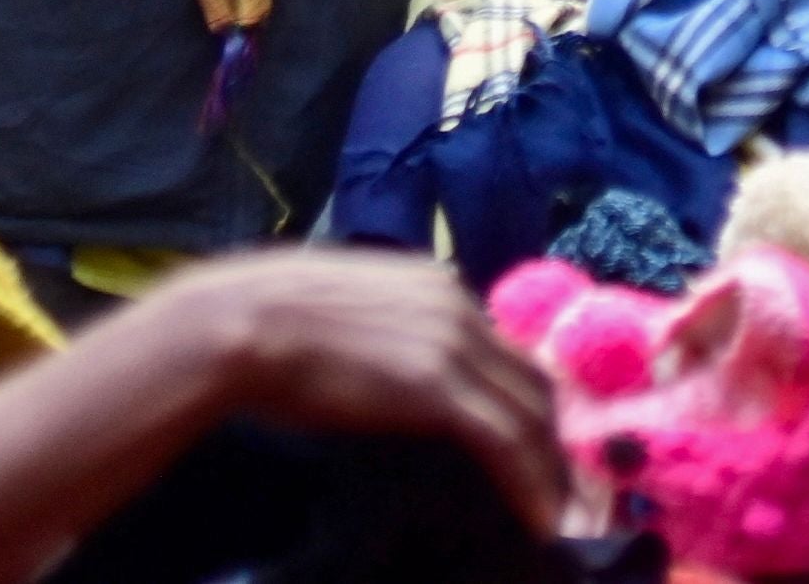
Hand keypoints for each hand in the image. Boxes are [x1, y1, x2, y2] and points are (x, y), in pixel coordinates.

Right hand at [163, 249, 566, 539]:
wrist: (241, 323)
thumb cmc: (270, 322)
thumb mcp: (349, 313)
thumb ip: (388, 331)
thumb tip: (392, 370)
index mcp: (438, 286)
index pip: (505, 350)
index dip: (528, 402)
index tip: (538, 446)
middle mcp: (460, 306)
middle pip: (531, 380)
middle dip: (555, 440)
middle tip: (567, 491)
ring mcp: (454, 343)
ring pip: (529, 413)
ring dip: (553, 472)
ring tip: (565, 519)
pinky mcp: (440, 387)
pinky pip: (506, 441)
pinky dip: (532, 484)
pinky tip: (542, 521)